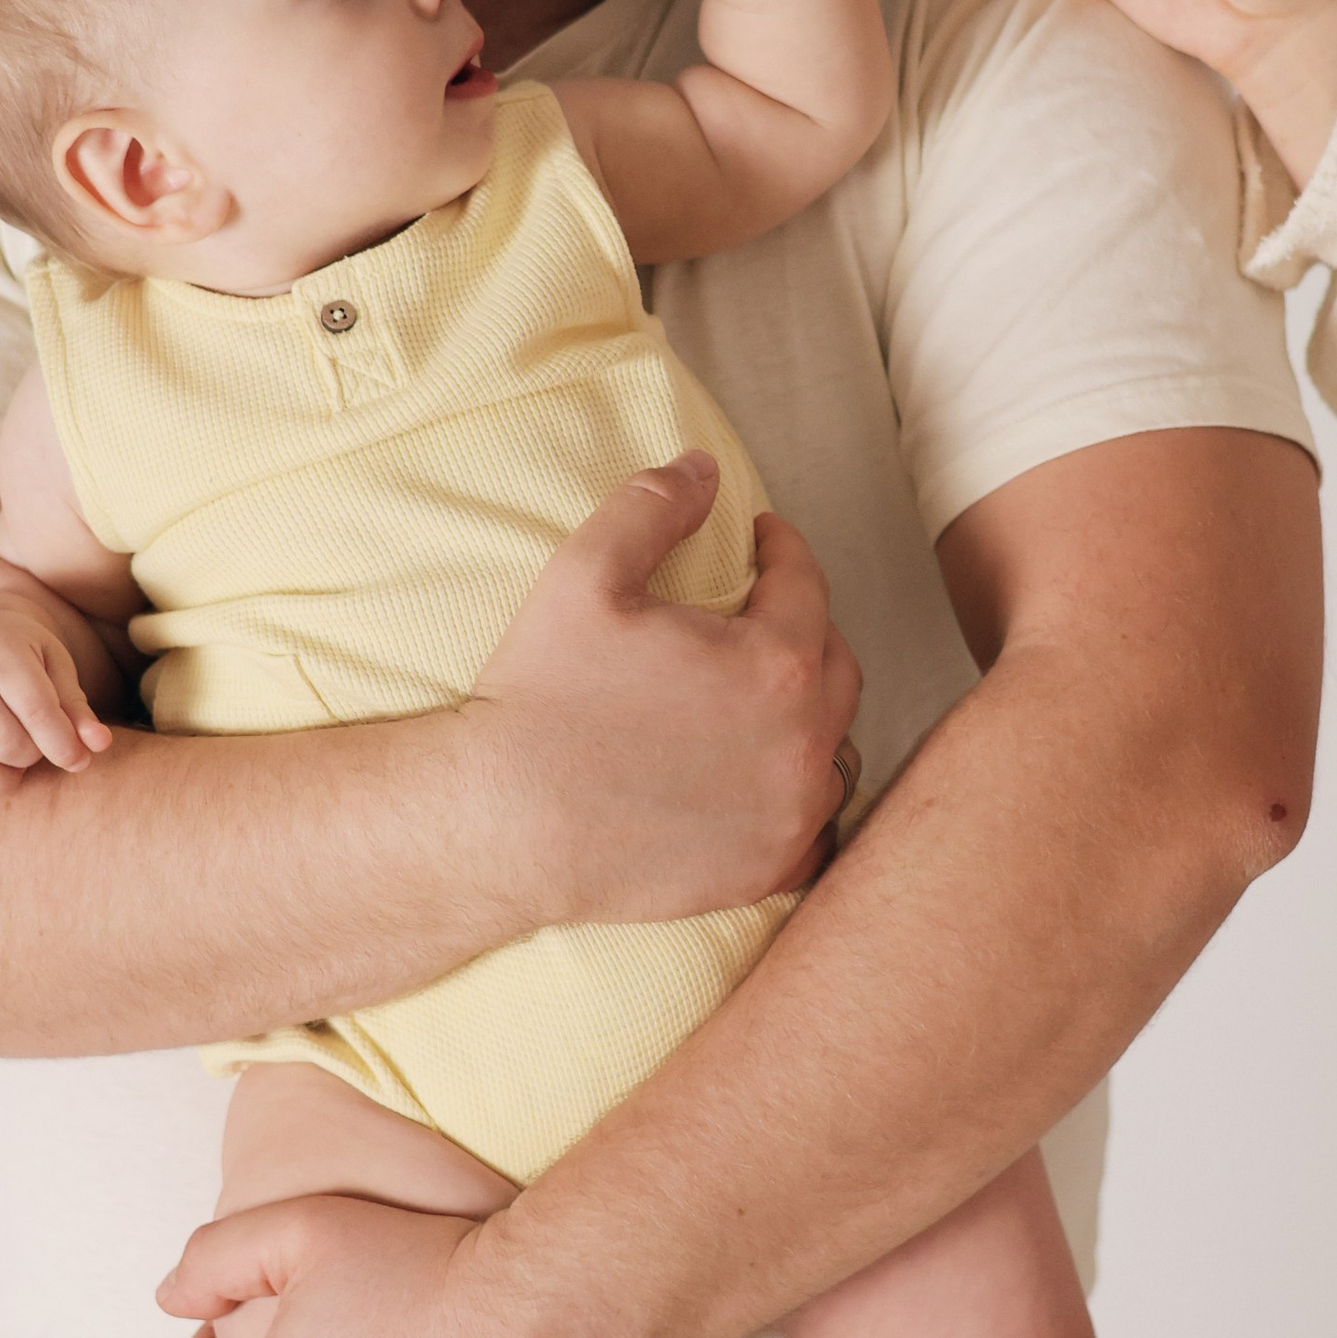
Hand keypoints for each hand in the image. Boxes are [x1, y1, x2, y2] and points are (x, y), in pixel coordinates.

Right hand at [0, 585, 112, 803]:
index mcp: (0, 655)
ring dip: (2, 782)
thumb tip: (100, 745)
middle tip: (32, 747)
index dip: (63, 746)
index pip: (37, 713)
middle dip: (31, 758)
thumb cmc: (21, 656)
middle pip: (6, 745)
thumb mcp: (54, 666)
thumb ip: (77, 707)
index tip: (76, 760)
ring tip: (11, 765)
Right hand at [470, 452, 862, 917]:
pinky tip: (766, 775)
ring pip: (833, 746)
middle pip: (835, 664)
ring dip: (810, 710)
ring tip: (766, 690)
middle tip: (763, 608)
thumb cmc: (541, 697)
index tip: (762, 538)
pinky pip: (816, 826)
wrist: (501, 824)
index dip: (783, 548)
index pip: (806, 584)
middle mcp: (803, 744)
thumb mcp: (584, 575)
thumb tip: (705, 466)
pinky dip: (799, 794)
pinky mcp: (765, 870)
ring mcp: (790, 815)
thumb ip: (653, 507)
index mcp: (776, 664)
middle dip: (805, 625)